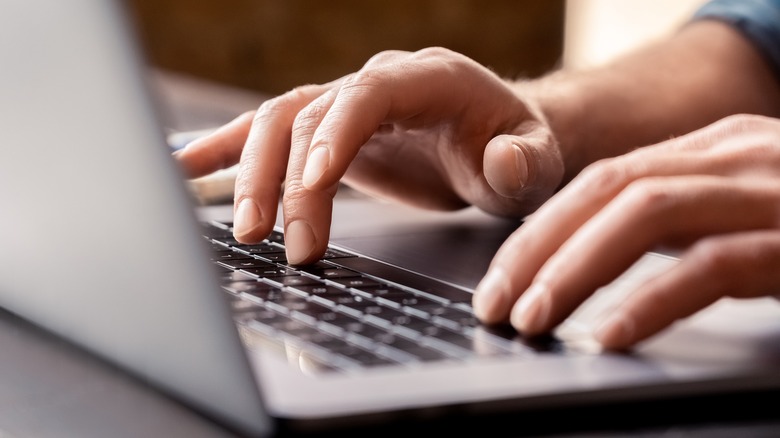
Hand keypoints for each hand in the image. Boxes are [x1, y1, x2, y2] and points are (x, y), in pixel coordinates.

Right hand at [176, 48, 564, 263]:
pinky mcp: (328, 132)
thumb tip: (499, 160)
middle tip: (278, 239)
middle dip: (286, 176)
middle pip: (310, 113)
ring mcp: (347, 105)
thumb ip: (524, 163)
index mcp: (429, 79)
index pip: (368, 94)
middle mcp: (379, 83)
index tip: (313, 184)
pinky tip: (190, 167)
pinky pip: (271, 131)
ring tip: (244, 230)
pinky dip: (228, 147)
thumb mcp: (539, 161)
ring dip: (250, 171)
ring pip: (279, 122)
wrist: (500, 143)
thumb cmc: (520, 151)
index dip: (335, 133)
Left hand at [473, 114, 779, 349]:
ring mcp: (767, 190)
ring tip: (532, 319)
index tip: (499, 279)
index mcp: (713, 150)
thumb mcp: (743, 212)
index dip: (540, 231)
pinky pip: (713, 265)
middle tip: (493, 304)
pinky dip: (650, 300)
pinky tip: (610, 335)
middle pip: (608, 188)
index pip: (603, 179)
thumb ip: (679, 221)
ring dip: (574, 270)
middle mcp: (735, 156)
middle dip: (537, 249)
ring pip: (644, 213)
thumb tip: (590, 257)